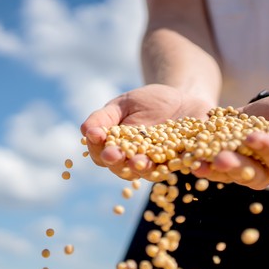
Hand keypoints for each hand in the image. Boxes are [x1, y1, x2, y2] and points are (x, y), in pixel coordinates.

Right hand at [80, 84, 213, 179]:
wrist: (181, 97)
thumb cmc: (147, 102)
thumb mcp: (121, 105)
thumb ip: (103, 118)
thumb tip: (85, 132)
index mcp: (117, 150)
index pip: (101, 155)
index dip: (98, 149)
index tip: (95, 138)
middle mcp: (136, 161)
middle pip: (122, 168)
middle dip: (118, 162)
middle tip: (114, 156)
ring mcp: (159, 163)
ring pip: (149, 171)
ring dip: (143, 168)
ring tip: (139, 162)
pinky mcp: (182, 160)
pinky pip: (178, 164)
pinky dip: (176, 163)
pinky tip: (175, 158)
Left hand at [192, 95, 268, 188]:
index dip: (266, 148)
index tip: (252, 136)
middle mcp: (264, 173)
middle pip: (250, 173)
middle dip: (235, 165)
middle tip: (221, 159)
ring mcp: (242, 171)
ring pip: (227, 174)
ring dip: (211, 170)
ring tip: (197, 164)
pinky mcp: (224, 165)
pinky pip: (211, 167)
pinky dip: (199, 162)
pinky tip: (186, 158)